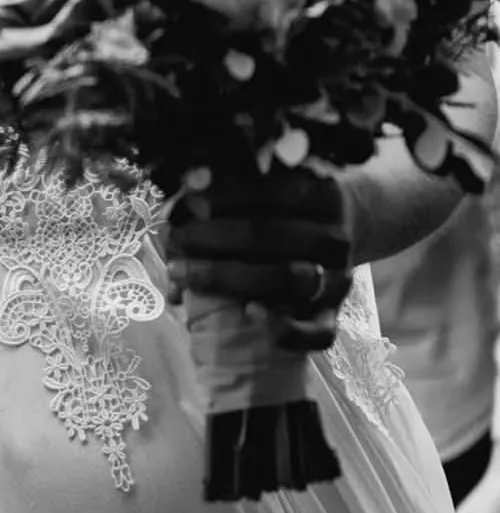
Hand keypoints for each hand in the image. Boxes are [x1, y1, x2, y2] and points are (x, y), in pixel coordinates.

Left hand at [165, 171, 353, 352]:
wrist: (331, 241)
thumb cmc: (281, 210)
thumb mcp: (267, 188)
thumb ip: (232, 183)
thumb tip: (188, 181)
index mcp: (322, 194)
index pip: (272, 189)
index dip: (225, 194)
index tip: (188, 195)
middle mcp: (334, 238)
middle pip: (272, 235)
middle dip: (215, 237)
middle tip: (176, 238)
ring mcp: (336, 280)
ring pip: (291, 280)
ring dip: (230, 278)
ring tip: (184, 275)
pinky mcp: (332, 317)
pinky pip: (318, 331)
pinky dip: (287, 327)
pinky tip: (250, 313)